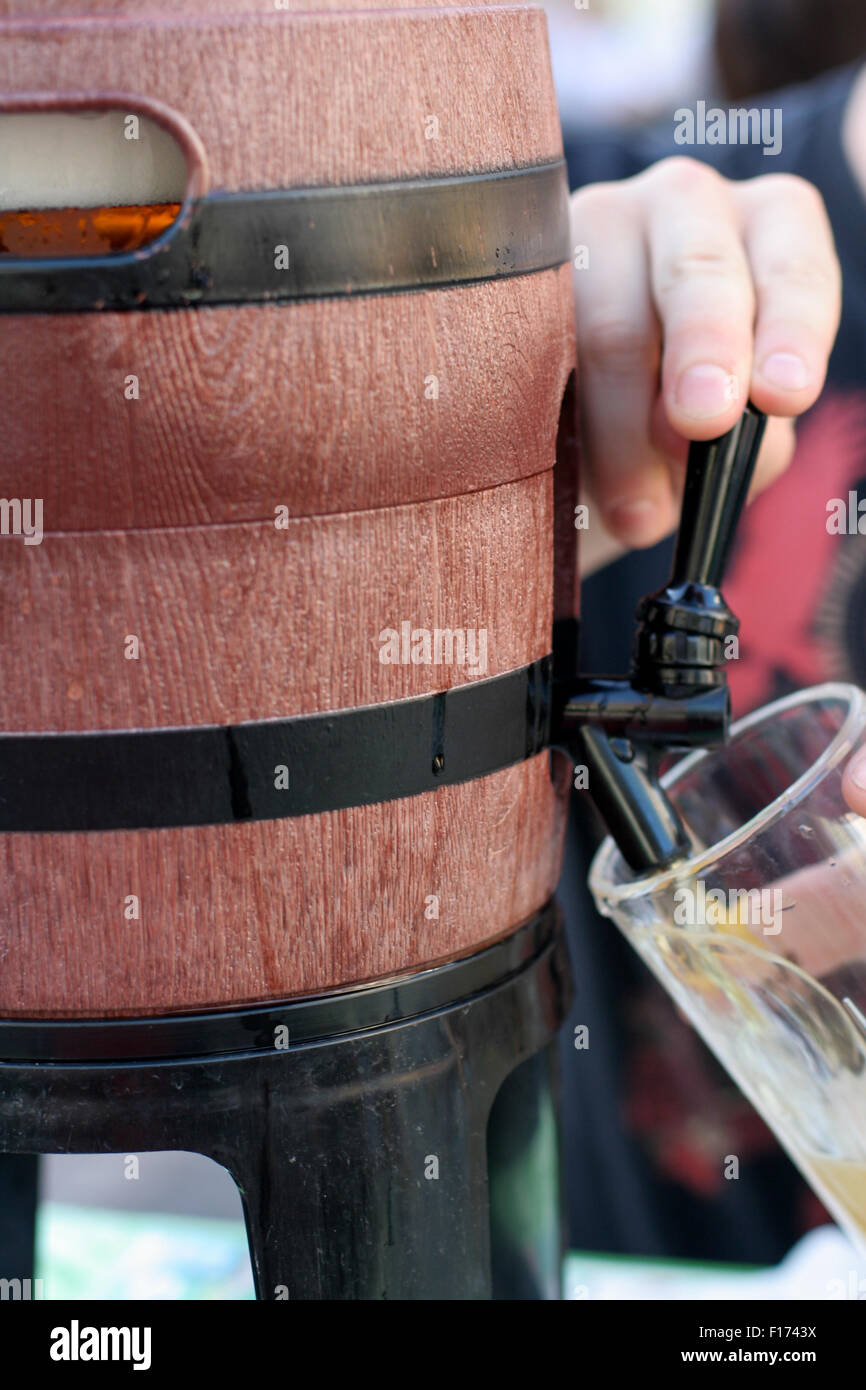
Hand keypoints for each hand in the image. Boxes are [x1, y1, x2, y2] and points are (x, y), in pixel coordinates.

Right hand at [571, 157, 841, 572]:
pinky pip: (536, 349)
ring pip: (609, 327)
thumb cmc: (689, 420)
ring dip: (623, 433)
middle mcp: (688, 205)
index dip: (792, 331)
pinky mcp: (521, 273)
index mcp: (772, 229)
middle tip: (700, 422)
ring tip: (635, 513)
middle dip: (705, 348)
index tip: (784, 395)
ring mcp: (596, 226)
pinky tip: (566, 473)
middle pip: (698, 270)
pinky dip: (555, 421)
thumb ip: (742, 432)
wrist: (597, 432)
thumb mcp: (736, 427)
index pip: (793, 269)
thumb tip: (689, 432)